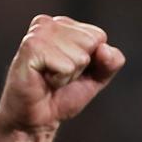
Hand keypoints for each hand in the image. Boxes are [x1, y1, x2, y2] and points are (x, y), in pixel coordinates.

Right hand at [0, 15, 125, 134]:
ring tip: (50, 77)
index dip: (93, 60)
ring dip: (69, 74)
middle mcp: (48, 23)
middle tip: (59, 74)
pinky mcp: (30, 47)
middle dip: (81, 66)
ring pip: (81, 56)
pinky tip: (44, 79)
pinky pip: (67, 66)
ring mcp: (37, 34)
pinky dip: (60, 79)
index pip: (99, 36)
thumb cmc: (63, 94)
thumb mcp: (97, 77)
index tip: (71, 68)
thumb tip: (104, 49)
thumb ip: (111, 62)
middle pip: (92, 42)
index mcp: (63, 24)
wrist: (37, 117)